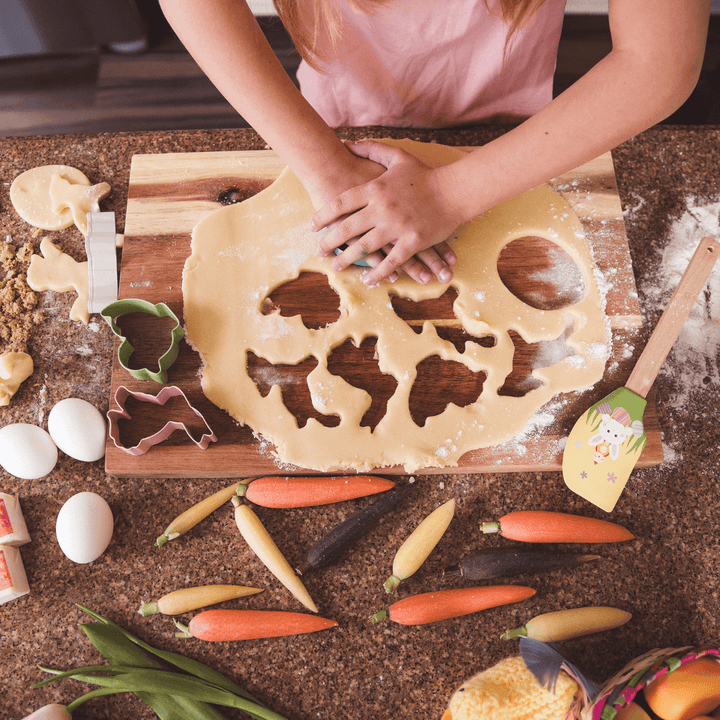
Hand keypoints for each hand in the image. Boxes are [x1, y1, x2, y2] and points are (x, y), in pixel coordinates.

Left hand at [312, 140, 462, 285]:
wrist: (455, 190)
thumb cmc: (425, 175)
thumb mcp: (397, 157)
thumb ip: (371, 149)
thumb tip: (347, 143)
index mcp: (376, 189)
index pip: (341, 203)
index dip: (324, 215)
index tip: (312, 226)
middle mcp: (382, 209)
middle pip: (348, 227)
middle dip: (330, 241)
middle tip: (318, 250)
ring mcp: (397, 226)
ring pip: (365, 246)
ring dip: (348, 258)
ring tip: (335, 265)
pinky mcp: (412, 241)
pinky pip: (391, 260)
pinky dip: (378, 271)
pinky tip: (368, 279)